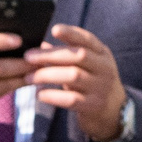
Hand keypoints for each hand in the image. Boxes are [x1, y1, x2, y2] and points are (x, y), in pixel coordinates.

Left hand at [23, 24, 127, 141]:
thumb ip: (66, 55)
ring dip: (47, 75)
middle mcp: (105, 68)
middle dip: (50, 55)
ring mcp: (101, 87)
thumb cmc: (91, 83)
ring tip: (28, 77)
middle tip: (28, 57)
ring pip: (73, 76)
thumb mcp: (85, 66)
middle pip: (78, 56)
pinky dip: (52, 95)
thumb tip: (41, 45)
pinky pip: (71, 99)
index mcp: (102, 54)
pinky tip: (39, 94)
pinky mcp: (93, 106)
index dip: (72, 33)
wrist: (113, 112)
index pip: (88, 39)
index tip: (54, 29)